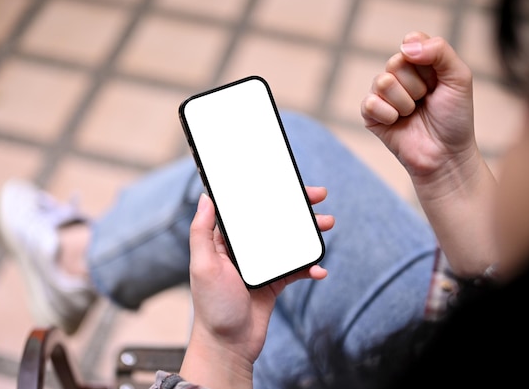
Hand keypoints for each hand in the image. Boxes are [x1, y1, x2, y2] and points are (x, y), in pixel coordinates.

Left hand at [180, 187, 331, 388]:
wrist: (228, 345)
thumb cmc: (212, 307)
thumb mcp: (203, 266)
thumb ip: (202, 232)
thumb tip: (205, 198)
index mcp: (225, 241)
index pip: (247, 209)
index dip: (266, 192)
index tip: (284, 181)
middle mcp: (244, 249)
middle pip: (273, 220)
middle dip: (296, 207)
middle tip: (317, 196)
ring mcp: (261, 265)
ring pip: (288, 240)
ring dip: (309, 232)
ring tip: (326, 225)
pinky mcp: (274, 282)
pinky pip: (296, 268)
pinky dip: (309, 267)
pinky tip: (319, 269)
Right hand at [361, 31, 475, 179]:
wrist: (445, 155)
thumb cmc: (455, 118)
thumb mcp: (459, 78)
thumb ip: (440, 52)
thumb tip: (406, 45)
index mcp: (420, 63)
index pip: (411, 43)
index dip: (424, 59)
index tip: (437, 79)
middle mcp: (399, 76)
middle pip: (395, 62)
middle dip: (416, 85)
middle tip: (426, 101)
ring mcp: (383, 95)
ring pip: (382, 82)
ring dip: (404, 102)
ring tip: (413, 114)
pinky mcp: (370, 114)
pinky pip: (371, 103)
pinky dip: (388, 115)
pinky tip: (398, 123)